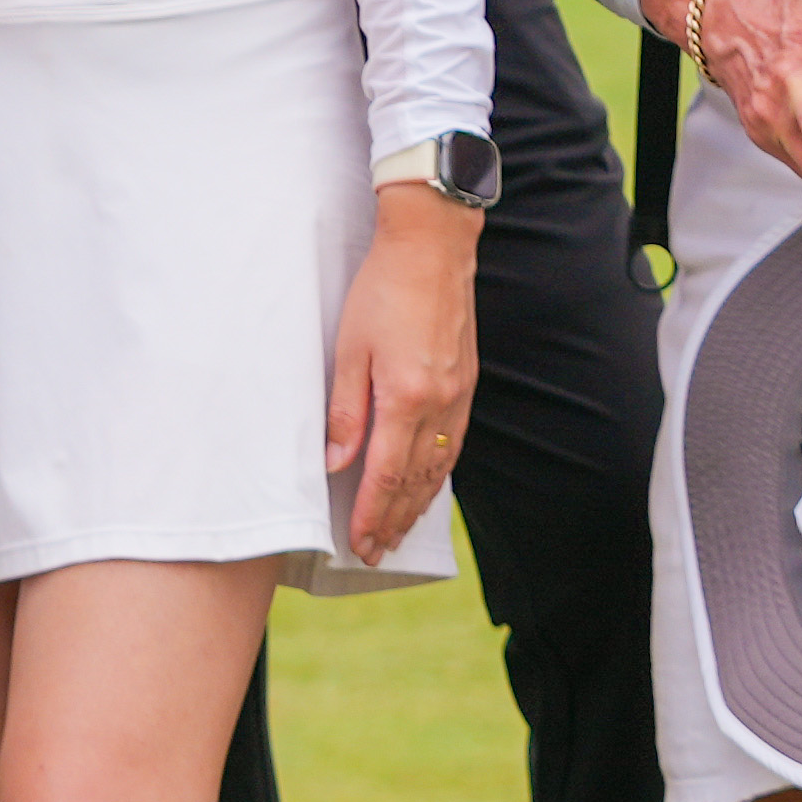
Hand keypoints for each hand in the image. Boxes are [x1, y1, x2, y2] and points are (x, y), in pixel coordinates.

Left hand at [327, 187, 480, 560]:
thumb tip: (335, 463)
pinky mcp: (466, 384)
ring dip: (418, 504)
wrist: (432, 248)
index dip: (372, 515)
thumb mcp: (349, 348)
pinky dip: (438, 474)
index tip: (360, 544)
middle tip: (377, 552)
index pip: (386, 475)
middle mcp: (439, 405)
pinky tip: (427, 485)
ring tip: (399, 531)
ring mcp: (458, 396)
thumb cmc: (382, 291)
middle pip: (415, 481)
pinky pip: (453, 445)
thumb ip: (345, 410)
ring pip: (438, 468)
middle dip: (395, 520)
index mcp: (406, 398)